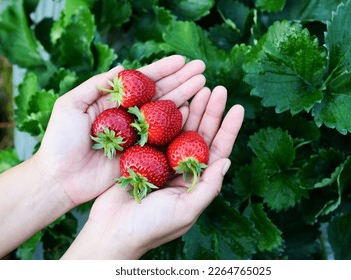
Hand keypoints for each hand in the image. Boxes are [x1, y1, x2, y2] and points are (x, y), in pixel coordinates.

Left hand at [34, 55, 205, 205]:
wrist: (61, 177)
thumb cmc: (60, 141)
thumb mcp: (70, 106)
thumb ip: (95, 86)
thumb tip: (121, 66)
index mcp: (114, 101)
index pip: (143, 81)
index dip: (163, 69)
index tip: (182, 60)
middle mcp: (130, 115)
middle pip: (160, 93)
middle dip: (181, 79)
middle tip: (202, 69)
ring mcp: (138, 134)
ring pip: (166, 112)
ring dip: (185, 97)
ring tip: (203, 84)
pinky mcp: (143, 152)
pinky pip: (164, 136)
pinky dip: (178, 123)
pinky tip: (193, 110)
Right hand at [62, 86, 244, 258]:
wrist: (112, 231)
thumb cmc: (151, 227)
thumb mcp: (185, 210)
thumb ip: (208, 187)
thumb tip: (227, 161)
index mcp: (196, 181)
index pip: (218, 151)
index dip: (229, 129)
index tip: (238, 107)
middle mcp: (182, 168)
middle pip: (201, 135)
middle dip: (211, 112)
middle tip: (219, 89)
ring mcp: (163, 160)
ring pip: (182, 129)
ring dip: (192, 109)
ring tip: (201, 88)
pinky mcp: (144, 155)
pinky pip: (158, 131)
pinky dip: (167, 116)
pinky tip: (176, 100)